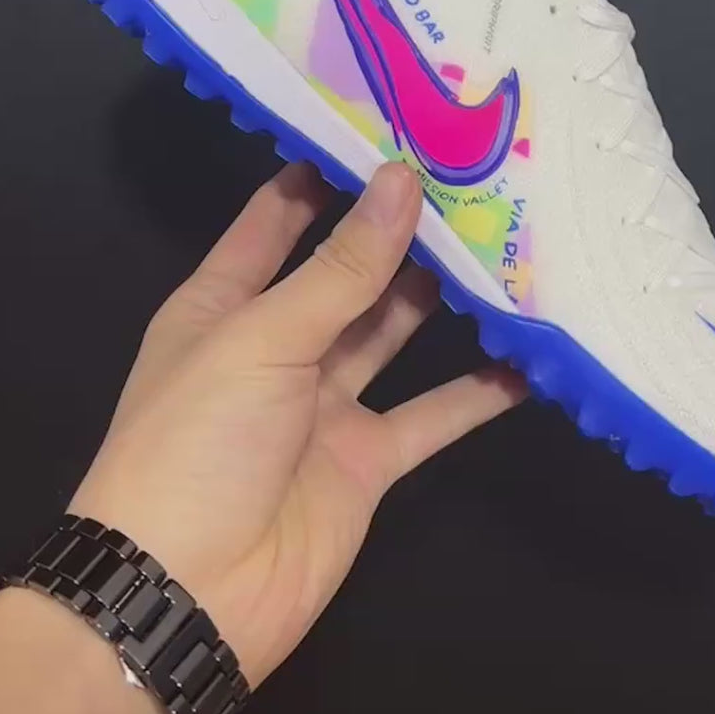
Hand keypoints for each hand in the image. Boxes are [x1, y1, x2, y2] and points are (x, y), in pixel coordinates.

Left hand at [73, 160, 522, 688]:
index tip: (390, 121)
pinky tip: (528, 358)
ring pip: (390, 333)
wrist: (187, 592)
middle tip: (470, 172)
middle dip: (396, 227)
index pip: (276, 219)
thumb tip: (401, 179)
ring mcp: (322, 406)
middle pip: (343, 271)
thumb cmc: (197, 442)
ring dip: (438, 294)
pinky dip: (476, 392)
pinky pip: (429, 416)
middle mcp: (275, 344)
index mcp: (223, 303)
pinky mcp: (365, 463)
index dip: (325, 172)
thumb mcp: (263, 338)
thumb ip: (342, 267)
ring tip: (504, 237)